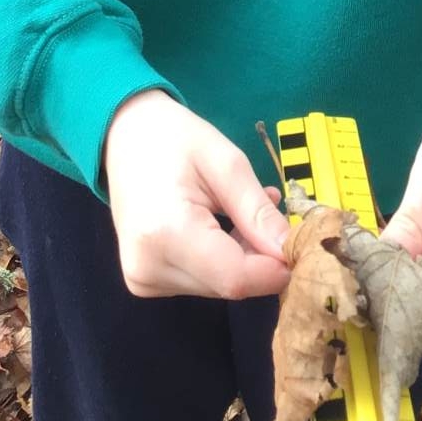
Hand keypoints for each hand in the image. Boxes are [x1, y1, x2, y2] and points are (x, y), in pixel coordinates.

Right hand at [103, 89, 290, 300]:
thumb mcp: (225, 162)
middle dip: (259, 257)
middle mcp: (148, 266)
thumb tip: (290, 250)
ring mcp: (142, 278)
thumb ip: (256, 211)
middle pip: (228, 283)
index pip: (234, 277)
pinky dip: (220, 259)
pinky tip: (220, 226)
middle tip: (268, 211)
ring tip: (239, 211)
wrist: (122, 135)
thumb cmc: (172, 138)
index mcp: (167, 232)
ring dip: (241, 256)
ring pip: (217, 285)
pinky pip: (200, 280)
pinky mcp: (144, 281)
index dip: (274, 269)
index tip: (299, 245)